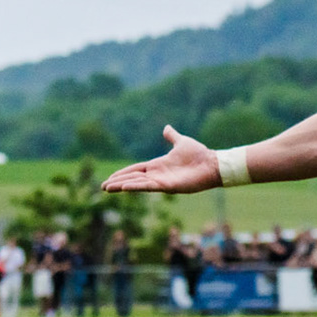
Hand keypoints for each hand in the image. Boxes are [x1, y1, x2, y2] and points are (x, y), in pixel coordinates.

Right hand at [102, 126, 219, 193]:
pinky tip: (125, 187)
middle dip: (118, 182)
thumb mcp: (181, 142)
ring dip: (123, 186)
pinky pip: (149, 187)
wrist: (212, 163)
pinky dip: (137, 186)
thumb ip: (172, 136)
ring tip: (108, 189)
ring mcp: (163, 182)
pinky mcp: (169, 186)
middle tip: (103, 187)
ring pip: (138, 184)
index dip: (123, 174)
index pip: (136, 170)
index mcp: (158, 165)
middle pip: (133, 178)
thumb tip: (166, 128)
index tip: (110, 178)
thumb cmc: (199, 155)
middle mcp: (158, 175)